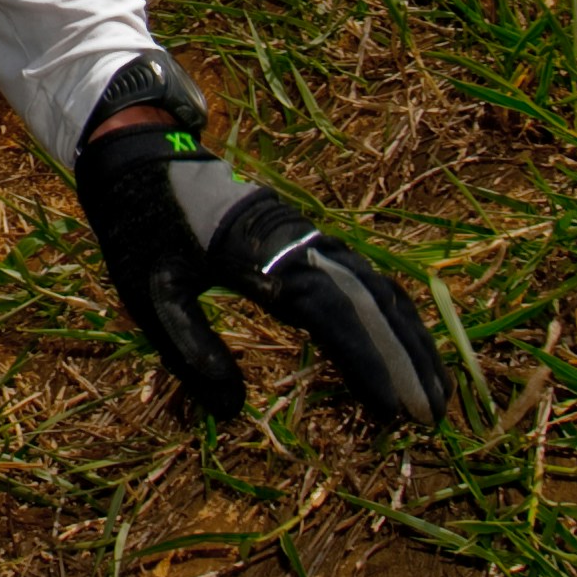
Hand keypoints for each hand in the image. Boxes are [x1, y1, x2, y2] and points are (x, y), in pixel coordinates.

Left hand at [77, 117, 452, 428]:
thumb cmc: (142, 226)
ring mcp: (308, 237)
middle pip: (371, 303)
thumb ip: (191, 349)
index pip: (334, 315)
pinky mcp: (306, 239)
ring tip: (435, 395)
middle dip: (406, 361)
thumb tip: (234, 413)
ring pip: (377, 288)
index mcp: (263, 254)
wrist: (141, 157)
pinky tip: (406, 346)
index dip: (369, 363)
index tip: (394, 411)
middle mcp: (298, 242)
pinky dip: (391, 315)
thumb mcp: (151, 292)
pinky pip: (362, 278)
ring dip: (409, 339)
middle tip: (431, 419)